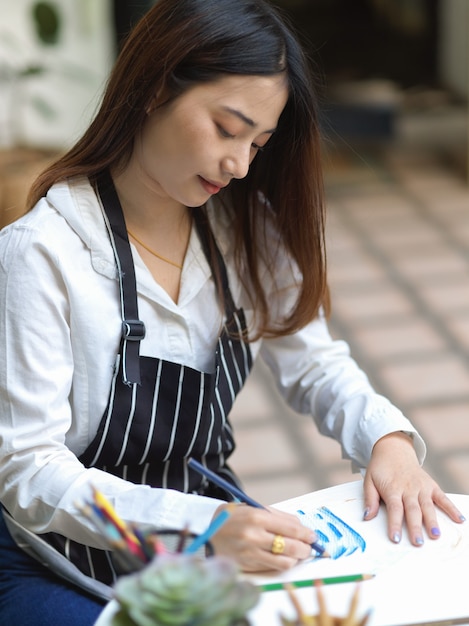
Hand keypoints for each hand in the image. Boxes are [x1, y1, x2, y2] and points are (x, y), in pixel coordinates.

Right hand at [209, 503, 316, 571]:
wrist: (207, 532)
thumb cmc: (233, 518)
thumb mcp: (253, 508)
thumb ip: (276, 515)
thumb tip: (300, 525)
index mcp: (257, 516)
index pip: (291, 527)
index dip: (306, 534)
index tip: (313, 536)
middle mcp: (254, 535)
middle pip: (291, 546)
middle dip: (306, 548)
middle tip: (310, 547)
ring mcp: (251, 552)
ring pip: (285, 561)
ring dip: (297, 558)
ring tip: (299, 553)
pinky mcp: (248, 565)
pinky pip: (274, 567)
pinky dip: (284, 564)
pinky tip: (285, 558)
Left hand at [363, 431, 464, 545]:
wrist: (393, 449)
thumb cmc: (381, 468)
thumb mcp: (369, 480)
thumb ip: (370, 499)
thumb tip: (366, 517)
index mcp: (392, 488)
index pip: (394, 509)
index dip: (395, 524)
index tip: (395, 538)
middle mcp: (408, 488)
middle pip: (412, 510)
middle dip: (415, 527)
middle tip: (418, 542)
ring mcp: (421, 486)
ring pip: (427, 506)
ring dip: (432, 521)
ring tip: (435, 534)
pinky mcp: (431, 485)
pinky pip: (442, 497)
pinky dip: (451, 507)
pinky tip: (459, 518)